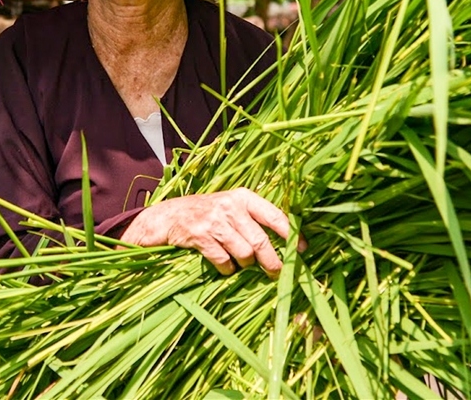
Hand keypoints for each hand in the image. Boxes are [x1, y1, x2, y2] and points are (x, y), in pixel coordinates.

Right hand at [120, 187, 306, 276]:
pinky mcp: (200, 236)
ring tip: (241, 263)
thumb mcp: (231, 206)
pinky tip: (224, 265)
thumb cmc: (207, 212)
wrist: (168, 216)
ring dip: (245, 264)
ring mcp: (215, 221)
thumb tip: (286, 241)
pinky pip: (223, 261)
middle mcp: (231, 207)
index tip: (302, 250)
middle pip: (261, 241)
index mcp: (244, 197)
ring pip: (244, 254)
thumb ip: (254, 218)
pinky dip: (227, 268)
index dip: (291, 234)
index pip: (275, 215)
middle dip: (272, 262)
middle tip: (277, 273)